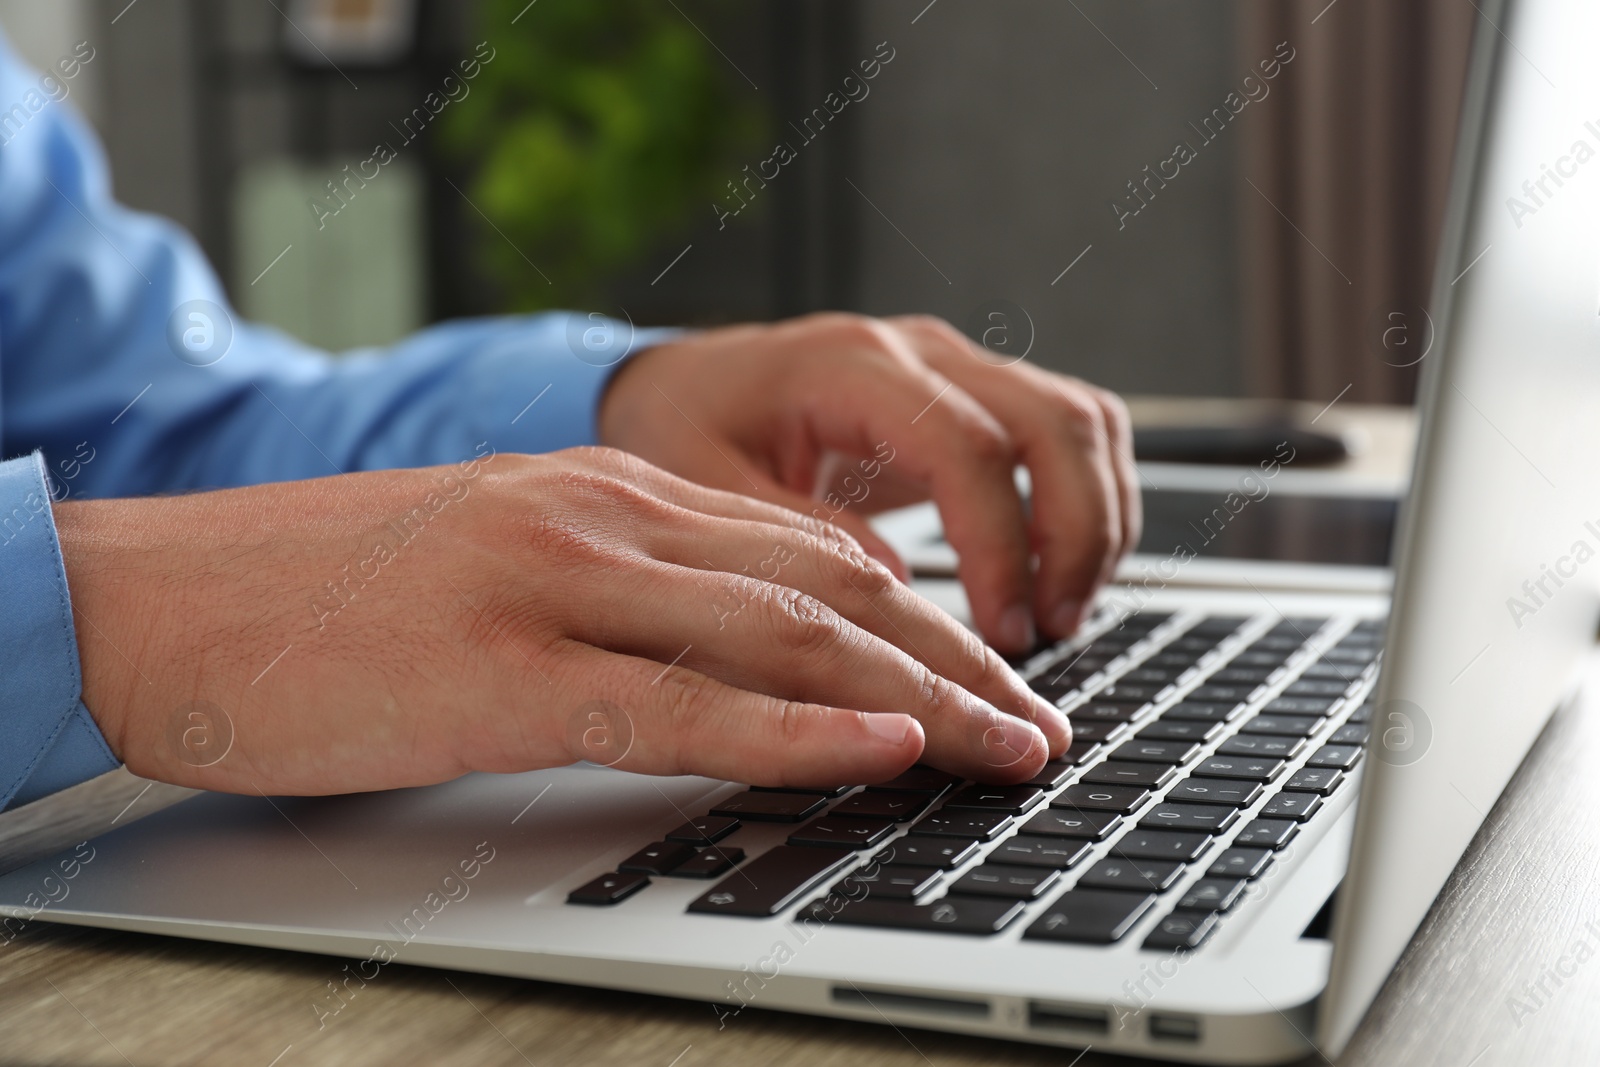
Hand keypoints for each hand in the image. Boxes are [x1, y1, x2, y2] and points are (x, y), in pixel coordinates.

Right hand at [60, 447, 1069, 794]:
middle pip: (829, 590)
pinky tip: (877, 753)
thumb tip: (732, 667)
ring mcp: (557, 586)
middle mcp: (605, 520)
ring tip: (1007, 748)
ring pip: (782, 641)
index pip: (810, 554)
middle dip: (957, 660)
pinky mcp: (503, 671)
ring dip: (917, 699)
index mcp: (610, 495)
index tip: (994, 677)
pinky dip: (793, 735)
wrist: (165, 594)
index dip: (924, 619)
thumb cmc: (333, 597)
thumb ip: (621, 599)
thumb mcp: (505, 569)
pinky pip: (679, 707)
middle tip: (1040, 725)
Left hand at [600, 313, 1140, 653]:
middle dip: (1074, 533)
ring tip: (1062, 613)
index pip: (968, 445)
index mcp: (849, 365)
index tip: (1000, 630)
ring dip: (1094, 520)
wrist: (680, 381)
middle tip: (1051, 627)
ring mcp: (954, 368)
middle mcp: (918, 352)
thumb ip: (794, 536)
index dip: (999, 544)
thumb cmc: (684, 427)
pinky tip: (1060, 573)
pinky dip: (1088, 501)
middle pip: (1055, 421)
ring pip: (1080, 420)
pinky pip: (1067, 431)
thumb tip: (895, 595)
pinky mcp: (971, 398)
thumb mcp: (704, 488)